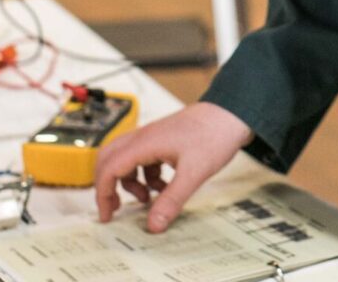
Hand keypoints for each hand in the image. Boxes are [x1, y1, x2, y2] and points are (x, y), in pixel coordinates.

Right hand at [94, 101, 252, 231]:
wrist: (234, 111)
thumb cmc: (215, 135)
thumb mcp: (194, 172)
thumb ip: (172, 200)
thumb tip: (153, 226)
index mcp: (145, 142)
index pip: (109, 167)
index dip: (103, 194)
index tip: (108, 216)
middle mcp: (145, 137)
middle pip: (110, 158)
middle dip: (108, 185)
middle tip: (116, 208)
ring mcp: (155, 136)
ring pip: (127, 159)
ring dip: (131, 182)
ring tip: (148, 200)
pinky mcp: (166, 138)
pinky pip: (145, 159)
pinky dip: (147, 176)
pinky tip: (165, 187)